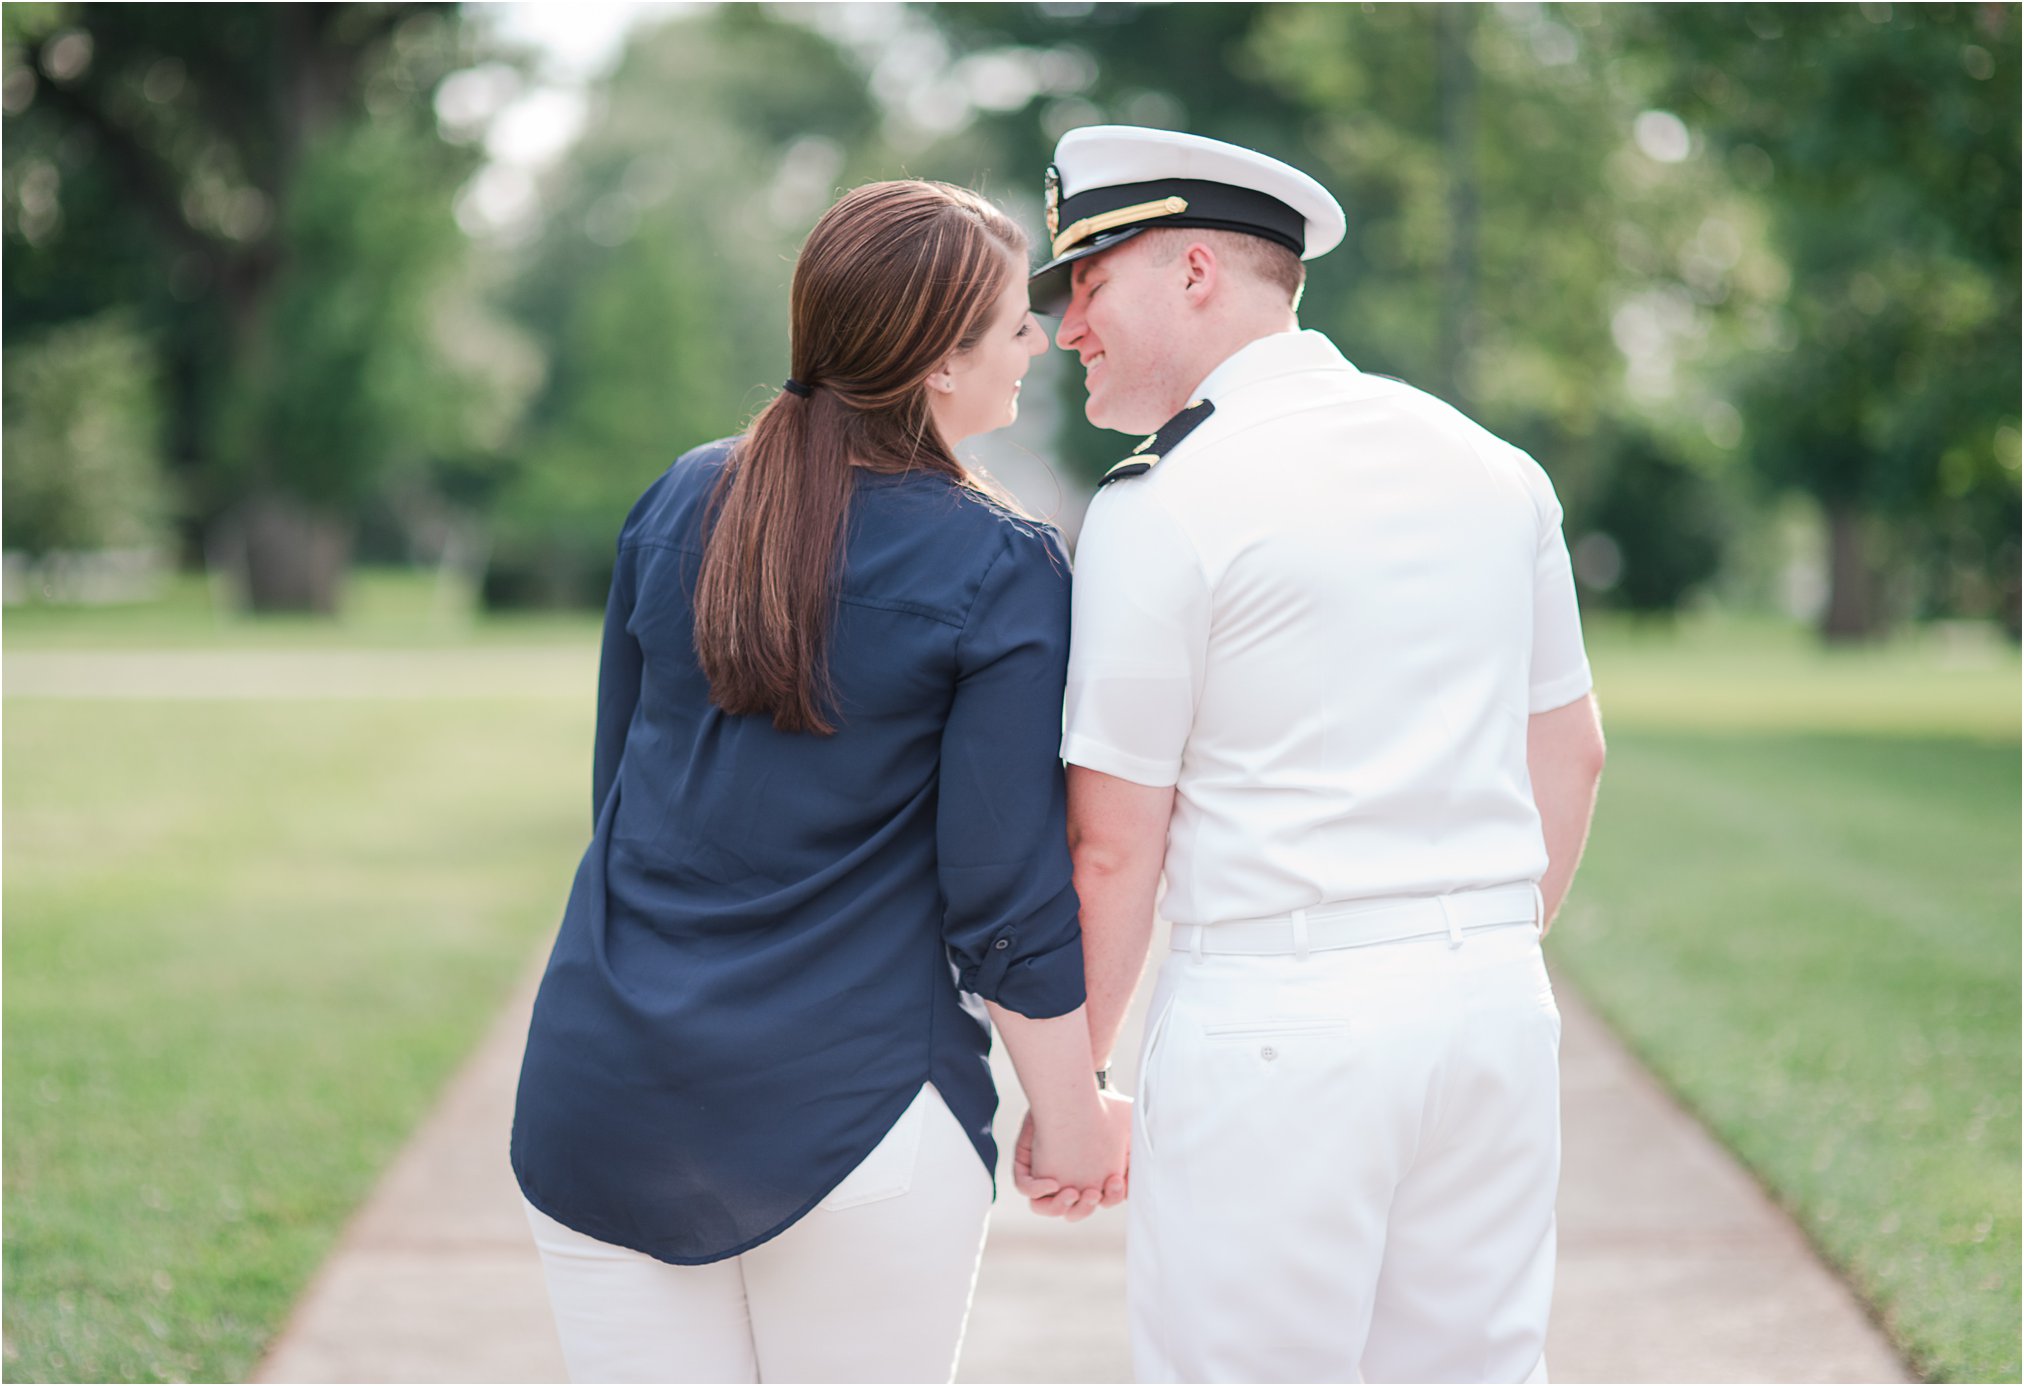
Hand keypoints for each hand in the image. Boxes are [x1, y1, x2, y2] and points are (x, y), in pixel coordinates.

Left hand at [1011, 1093, 1131, 1220]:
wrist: (1070, 1088)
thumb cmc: (1102, 1105)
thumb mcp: (1130, 1121)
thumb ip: (1143, 1142)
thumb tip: (1154, 1160)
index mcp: (1095, 1178)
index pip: (1103, 1200)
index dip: (1112, 1197)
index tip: (1115, 1180)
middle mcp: (1071, 1181)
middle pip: (1077, 1211)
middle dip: (1087, 1206)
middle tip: (1093, 1191)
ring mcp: (1048, 1175)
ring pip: (1048, 1207)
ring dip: (1062, 1206)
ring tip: (1072, 1192)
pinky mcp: (1029, 1164)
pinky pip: (1026, 1188)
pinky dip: (1037, 1191)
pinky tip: (1052, 1182)